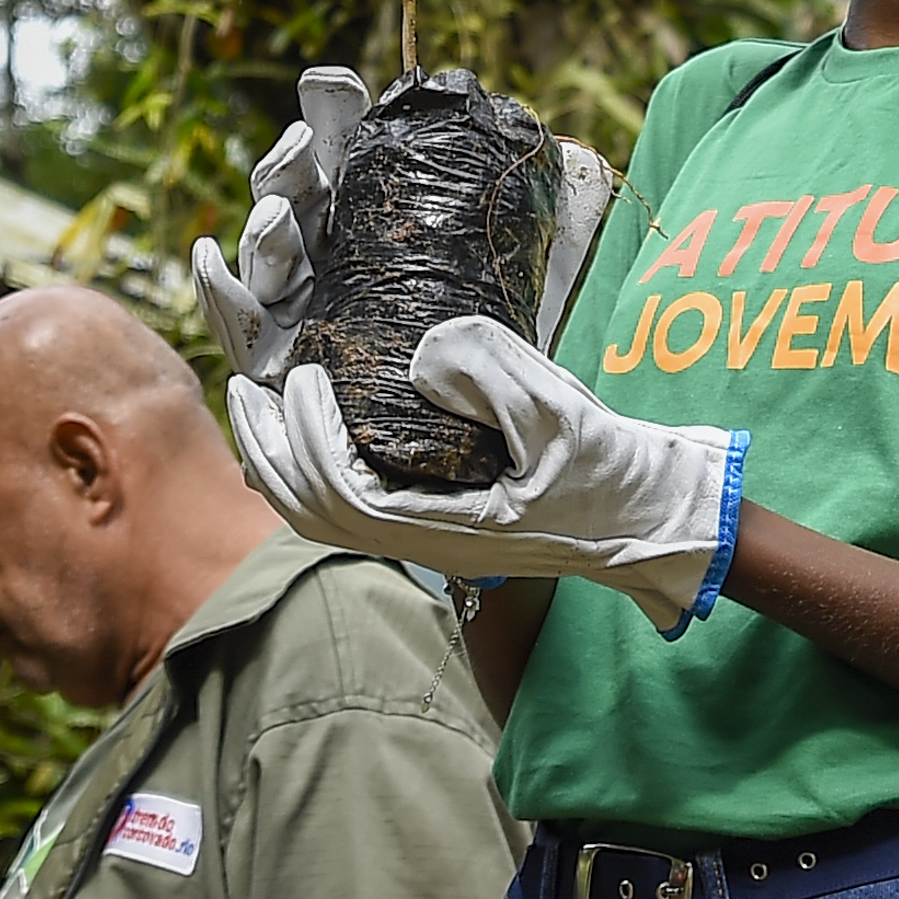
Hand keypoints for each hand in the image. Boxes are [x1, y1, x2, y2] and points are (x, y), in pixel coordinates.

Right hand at [192, 71, 622, 377]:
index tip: (335, 84)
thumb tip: (571, 154)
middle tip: (310, 143)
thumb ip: (532, 228)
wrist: (502, 450)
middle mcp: (330, 261)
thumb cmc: (505, 351)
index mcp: (374, 224)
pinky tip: (209, 257)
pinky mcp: (282, 366)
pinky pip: (241, 328)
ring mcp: (301, 311)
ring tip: (282, 209)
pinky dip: (219, 291)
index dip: (333, 118)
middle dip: (292, 163)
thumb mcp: (522, 279)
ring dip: (265, 222)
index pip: (345, 161)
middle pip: (295, 198)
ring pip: (265, 255)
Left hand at [227, 317, 741, 632]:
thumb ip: (493, 373)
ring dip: (280, 464)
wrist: (653, 521)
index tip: (303, 378)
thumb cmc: (611, 471)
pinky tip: (313, 434)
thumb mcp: (561, 412)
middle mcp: (422, 545)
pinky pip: (349, 513)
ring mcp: (426, 541)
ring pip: (321, 520)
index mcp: (443, 529)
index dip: (307, 438)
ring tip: (261, 408)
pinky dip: (312, 475)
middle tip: (245, 389)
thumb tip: (423, 353)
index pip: (340, 494)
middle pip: (310, 515)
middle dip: (267, 450)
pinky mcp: (436, 527)